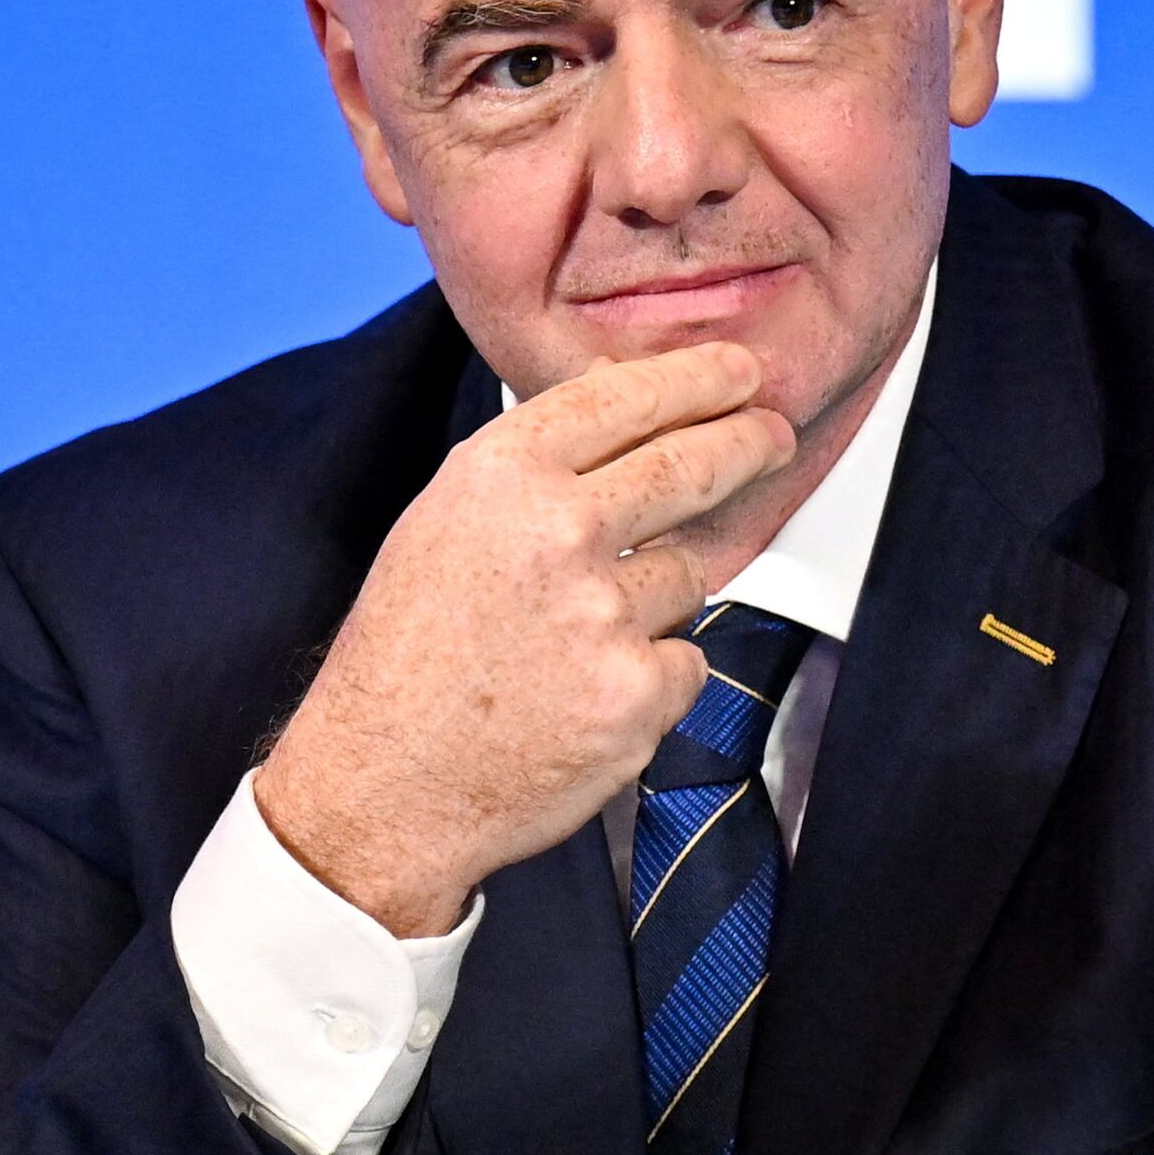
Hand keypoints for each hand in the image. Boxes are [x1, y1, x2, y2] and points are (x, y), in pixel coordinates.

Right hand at [253, 343, 794, 940]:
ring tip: (576, 639)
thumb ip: (531, 464)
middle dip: (745, 444)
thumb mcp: (442, 523)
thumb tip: (619, 394)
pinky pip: (685, 660)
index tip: (739, 371)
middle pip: (688, 465)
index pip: (624, 397)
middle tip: (772, 436)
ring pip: (687, 574)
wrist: (381, 784)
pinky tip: (583, 696)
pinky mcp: (637, 692)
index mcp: (500, 476)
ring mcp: (602, 613)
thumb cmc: (406, 656)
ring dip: (655, 599)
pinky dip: (651, 678)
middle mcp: (556, 530)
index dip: (695, 379)